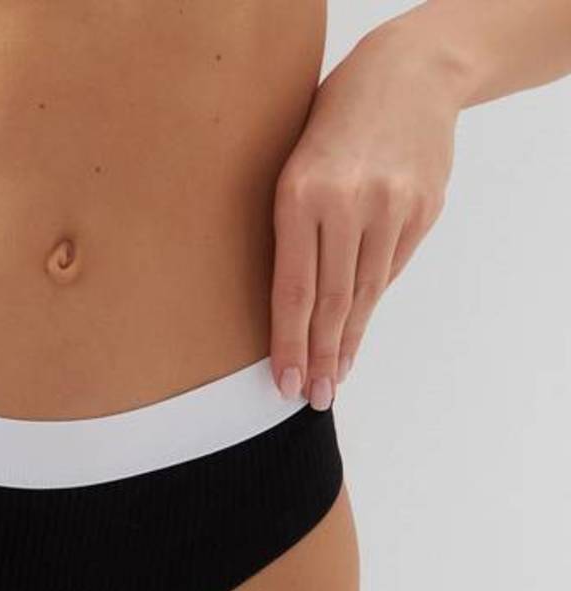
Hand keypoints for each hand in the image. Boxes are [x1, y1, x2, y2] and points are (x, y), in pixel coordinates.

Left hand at [270, 21, 461, 409]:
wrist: (410, 73)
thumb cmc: (331, 124)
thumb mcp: (292, 168)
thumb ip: (293, 233)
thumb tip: (294, 309)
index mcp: (300, 195)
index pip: (294, 289)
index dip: (290, 343)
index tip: (286, 382)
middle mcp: (349, 203)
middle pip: (332, 301)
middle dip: (322, 356)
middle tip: (315, 398)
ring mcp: (392, 207)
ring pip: (365, 292)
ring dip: (349, 340)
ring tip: (336, 376)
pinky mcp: (424, 209)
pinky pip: (391, 267)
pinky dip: (372, 300)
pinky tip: (358, 327)